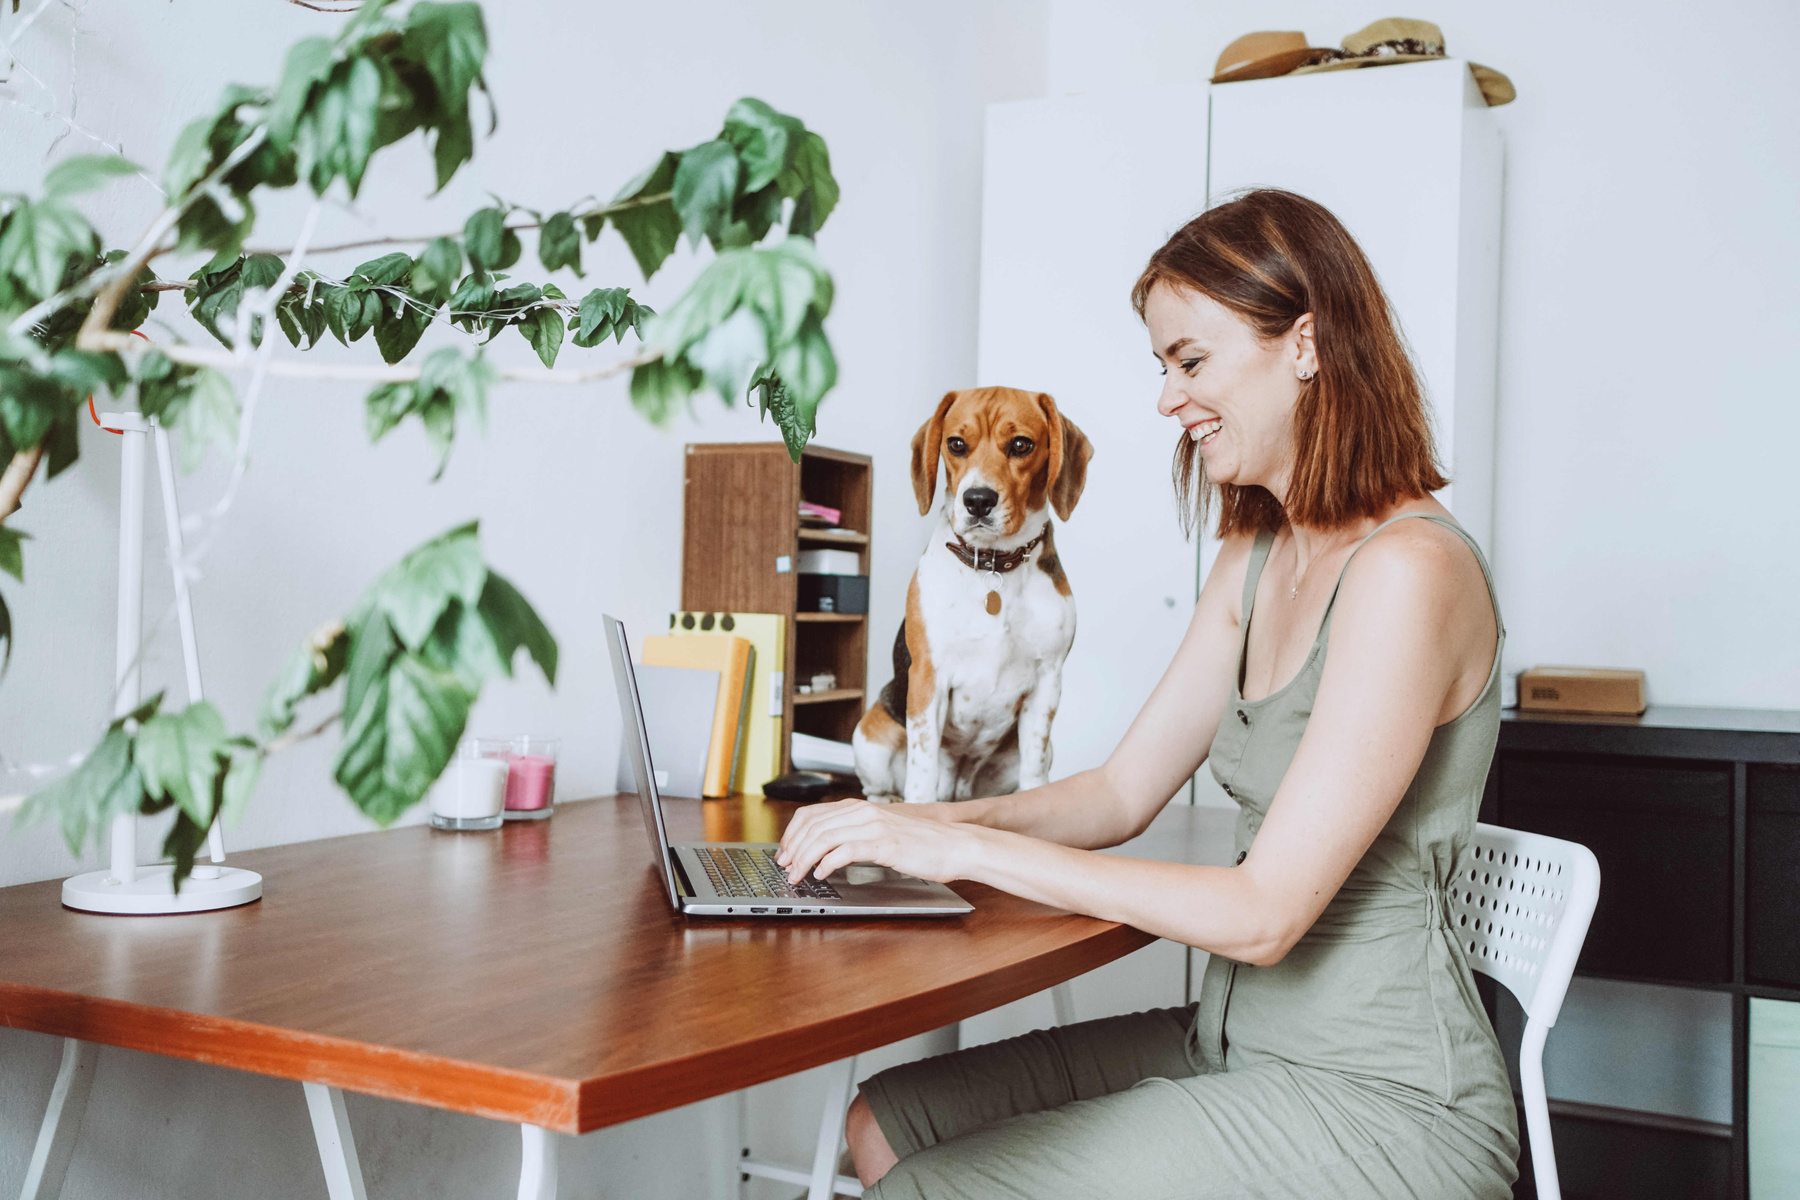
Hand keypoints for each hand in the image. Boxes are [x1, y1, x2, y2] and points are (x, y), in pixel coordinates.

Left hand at [776, 798, 977, 885]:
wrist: (955, 845)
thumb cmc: (921, 844)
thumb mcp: (882, 833)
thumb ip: (856, 835)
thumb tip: (828, 851)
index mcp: (859, 808)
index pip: (811, 815)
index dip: (791, 835)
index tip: (784, 853)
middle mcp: (863, 813)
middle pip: (812, 826)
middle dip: (792, 849)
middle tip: (785, 869)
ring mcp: (873, 826)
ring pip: (823, 837)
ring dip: (804, 859)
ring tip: (797, 876)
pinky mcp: (883, 844)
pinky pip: (845, 851)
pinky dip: (827, 864)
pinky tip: (821, 875)